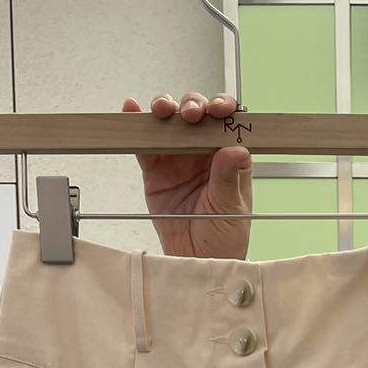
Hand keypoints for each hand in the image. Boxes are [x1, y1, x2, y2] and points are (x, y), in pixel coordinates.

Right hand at [124, 91, 251, 259]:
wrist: (196, 261)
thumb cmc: (223, 238)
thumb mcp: (231, 209)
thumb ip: (229, 178)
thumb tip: (234, 148)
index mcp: (229, 157)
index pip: (228, 123)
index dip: (223, 108)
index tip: (219, 109)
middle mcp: (204, 152)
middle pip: (197, 115)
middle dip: (192, 106)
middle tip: (190, 114)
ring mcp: (178, 158)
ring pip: (170, 123)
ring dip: (166, 109)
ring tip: (162, 110)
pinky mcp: (155, 170)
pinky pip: (145, 145)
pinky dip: (137, 126)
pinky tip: (132, 110)